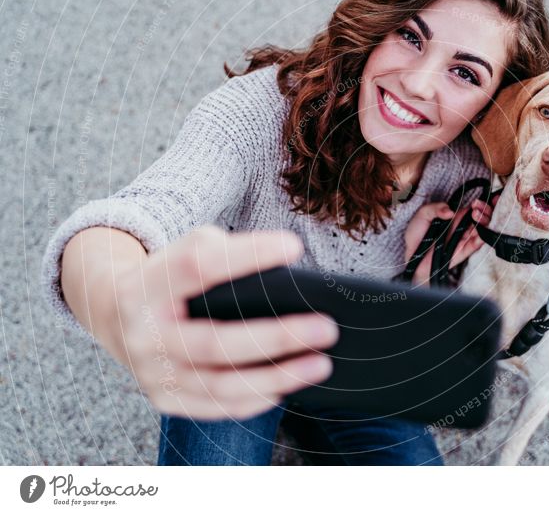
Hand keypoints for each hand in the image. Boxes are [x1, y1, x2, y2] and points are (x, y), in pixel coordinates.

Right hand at [111, 224, 338, 420]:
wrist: (116, 314)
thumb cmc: (170, 278)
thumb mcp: (184, 251)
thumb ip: (224, 253)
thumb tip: (287, 271)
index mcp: (147, 284)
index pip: (198, 266)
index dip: (247, 255)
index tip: (294, 247)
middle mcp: (145, 333)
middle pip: (216, 342)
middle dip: (277, 337)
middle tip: (326, 327)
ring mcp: (152, 373)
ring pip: (221, 385)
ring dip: (279, 377)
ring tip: (322, 363)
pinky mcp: (164, 399)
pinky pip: (218, 407)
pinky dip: (258, 399)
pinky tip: (289, 385)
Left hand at [403, 195, 498, 286]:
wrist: (411, 254)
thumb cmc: (416, 234)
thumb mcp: (423, 214)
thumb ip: (436, 208)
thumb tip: (450, 211)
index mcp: (455, 217)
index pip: (473, 209)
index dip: (479, 205)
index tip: (475, 203)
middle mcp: (462, 227)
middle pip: (482, 219)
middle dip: (485, 212)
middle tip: (476, 209)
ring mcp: (463, 240)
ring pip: (482, 231)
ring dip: (484, 222)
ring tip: (475, 216)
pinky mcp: (462, 252)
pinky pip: (475, 246)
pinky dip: (481, 239)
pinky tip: (480, 233)